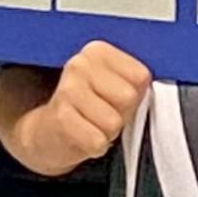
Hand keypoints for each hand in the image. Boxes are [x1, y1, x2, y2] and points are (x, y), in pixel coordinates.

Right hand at [12, 42, 150, 175]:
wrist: (46, 131)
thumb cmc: (87, 107)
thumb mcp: (110, 85)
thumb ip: (132, 81)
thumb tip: (151, 89)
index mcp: (97, 51)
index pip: (140, 76)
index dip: (135, 95)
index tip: (115, 97)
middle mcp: (80, 64)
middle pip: (128, 97)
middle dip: (122, 114)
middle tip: (102, 113)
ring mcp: (68, 90)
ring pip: (114, 122)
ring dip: (107, 132)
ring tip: (91, 124)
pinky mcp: (61, 117)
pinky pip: (98, 141)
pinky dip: (95, 146)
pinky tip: (82, 135)